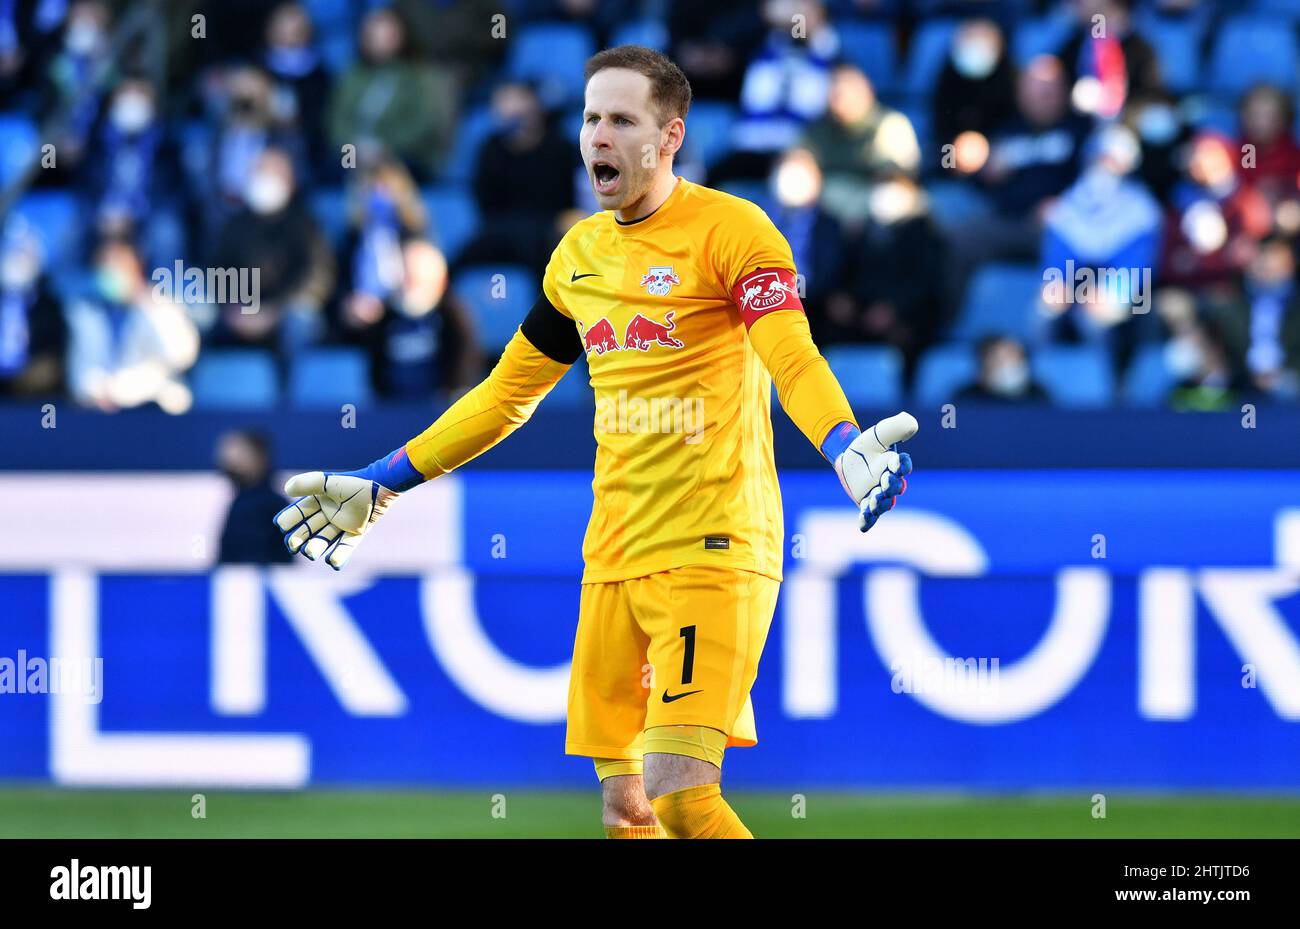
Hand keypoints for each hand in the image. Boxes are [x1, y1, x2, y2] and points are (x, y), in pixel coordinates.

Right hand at [273, 471, 400, 569]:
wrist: (380, 487)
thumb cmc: (353, 483)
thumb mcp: (328, 482)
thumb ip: (308, 483)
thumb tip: (286, 489)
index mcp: (319, 500)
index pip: (300, 512)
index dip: (290, 519)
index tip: (280, 525)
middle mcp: (328, 513)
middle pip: (309, 528)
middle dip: (299, 537)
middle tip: (292, 545)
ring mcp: (342, 524)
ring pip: (325, 538)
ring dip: (316, 547)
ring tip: (310, 553)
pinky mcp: (356, 532)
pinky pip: (346, 546)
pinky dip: (340, 555)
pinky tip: (333, 563)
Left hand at [832, 411, 917, 531]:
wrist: (849, 454)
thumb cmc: (869, 444)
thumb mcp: (881, 431)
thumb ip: (897, 426)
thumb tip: (912, 425)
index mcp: (896, 464)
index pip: (903, 465)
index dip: (902, 464)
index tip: (897, 461)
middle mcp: (890, 481)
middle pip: (895, 487)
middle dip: (891, 485)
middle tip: (885, 481)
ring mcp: (878, 493)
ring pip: (883, 502)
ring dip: (879, 503)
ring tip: (874, 502)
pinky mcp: (865, 502)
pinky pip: (868, 514)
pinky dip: (867, 520)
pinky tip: (863, 526)